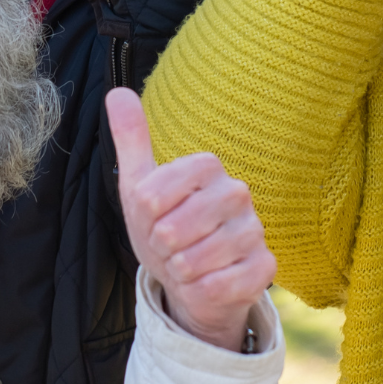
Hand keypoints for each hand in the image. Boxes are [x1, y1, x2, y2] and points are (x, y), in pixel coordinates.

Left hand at [107, 88, 274, 351]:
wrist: (192, 280)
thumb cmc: (166, 228)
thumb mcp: (140, 186)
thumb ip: (131, 139)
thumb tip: (117, 92)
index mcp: (207, 167)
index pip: (152, 195)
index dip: (144, 217)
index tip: (153, 219)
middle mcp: (237, 193)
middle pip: (171, 229)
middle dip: (159, 248)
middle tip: (168, 247)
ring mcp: (254, 230)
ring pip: (194, 261)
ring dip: (179, 271)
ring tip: (186, 264)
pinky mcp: (265, 267)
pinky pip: (219, 286)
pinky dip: (199, 291)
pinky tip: (205, 283)